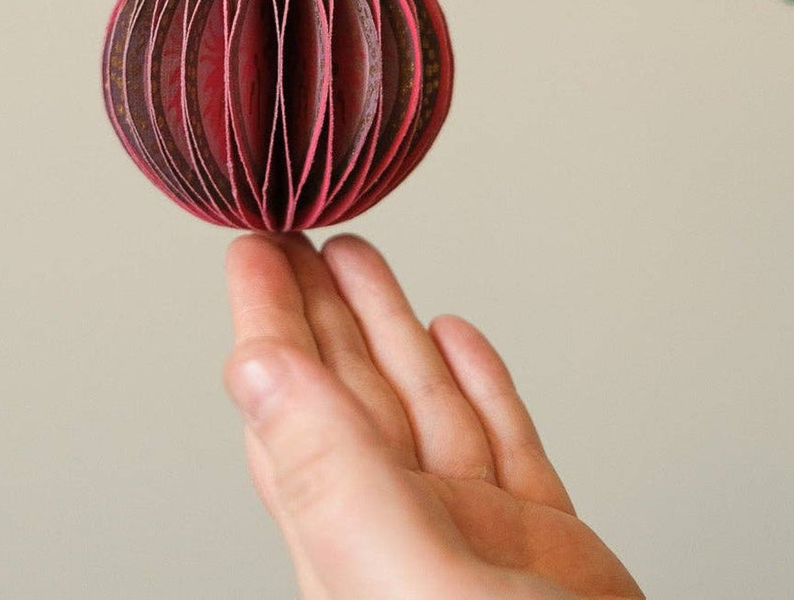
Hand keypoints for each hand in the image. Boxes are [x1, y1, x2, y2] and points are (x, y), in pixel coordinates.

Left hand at [221, 233, 642, 599]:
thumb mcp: (410, 584)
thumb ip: (332, 480)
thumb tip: (253, 374)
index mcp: (351, 539)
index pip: (289, 402)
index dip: (266, 318)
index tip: (249, 247)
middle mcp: (404, 531)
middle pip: (348, 390)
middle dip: (320, 305)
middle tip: (292, 230)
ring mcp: (475, 537)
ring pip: (421, 404)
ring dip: (391, 326)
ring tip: (362, 254)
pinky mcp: (544, 547)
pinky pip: (501, 442)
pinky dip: (479, 382)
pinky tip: (456, 338)